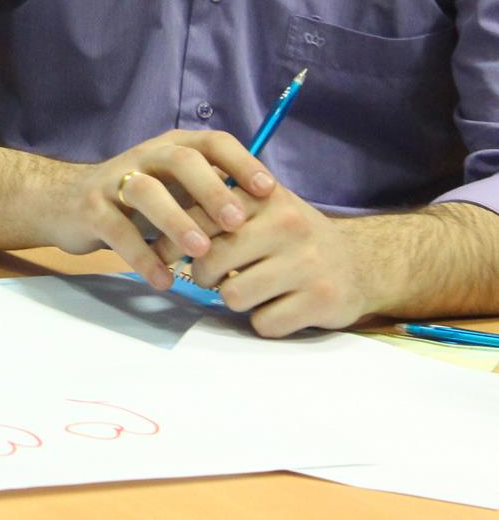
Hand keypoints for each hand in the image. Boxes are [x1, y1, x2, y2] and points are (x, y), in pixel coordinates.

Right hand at [48, 129, 276, 290]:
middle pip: (180, 160)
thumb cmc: (135, 199)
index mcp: (172, 148)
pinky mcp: (91, 209)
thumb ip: (211, 194)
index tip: (268, 191)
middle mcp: (144, 157)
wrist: (65, 202)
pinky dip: (142, 256)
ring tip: (200, 252)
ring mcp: (114, 181)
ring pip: (145, 191)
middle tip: (236, 222)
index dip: (241, 163)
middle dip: (210, 189)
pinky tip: (163, 279)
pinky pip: (117, 230)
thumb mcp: (174, 187)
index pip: (212, 142)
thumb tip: (270, 216)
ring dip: (175, 220)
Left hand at [163, 186, 382, 336]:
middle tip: (215, 276)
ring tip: (250, 289)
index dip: (174, 243)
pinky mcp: (321, 299)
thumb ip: (214, 207)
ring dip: (235, 300)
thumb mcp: (260, 207)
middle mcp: (287, 224)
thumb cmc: (292, 236)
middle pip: (210, 260)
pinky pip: (264, 323)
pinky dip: (264, 321)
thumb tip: (157, 222)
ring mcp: (306, 262)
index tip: (166, 256)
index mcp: (263, 196)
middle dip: (204, 275)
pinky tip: (278, 307)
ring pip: (233, 296)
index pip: (198, 219)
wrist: (362, 262)